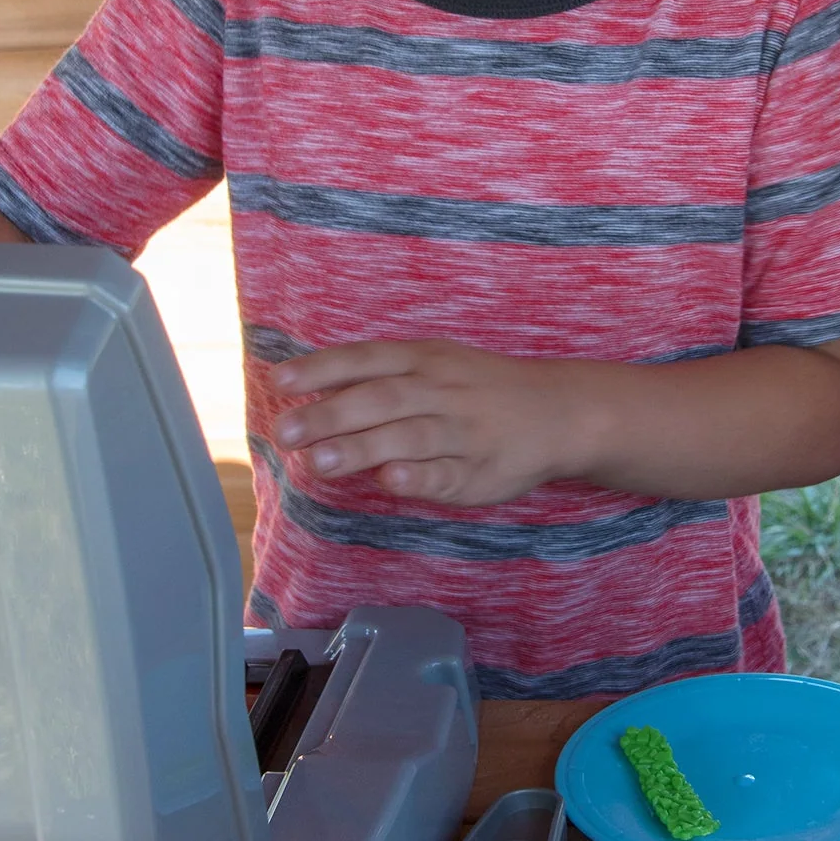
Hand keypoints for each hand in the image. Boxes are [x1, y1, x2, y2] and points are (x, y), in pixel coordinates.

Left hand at [270, 340, 579, 505]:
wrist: (560, 410)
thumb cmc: (480, 388)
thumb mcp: (436, 364)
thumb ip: (380, 376)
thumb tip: (310, 393)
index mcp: (425, 359)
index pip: (366, 359)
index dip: (321, 369)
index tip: (278, 382)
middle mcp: (441, 390)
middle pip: (381, 399)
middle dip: (331, 415)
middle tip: (285, 433)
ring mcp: (462, 431)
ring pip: (408, 437)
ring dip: (362, 448)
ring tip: (317, 463)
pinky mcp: (480, 471)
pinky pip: (446, 474)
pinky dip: (418, 478)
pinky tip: (390, 481)